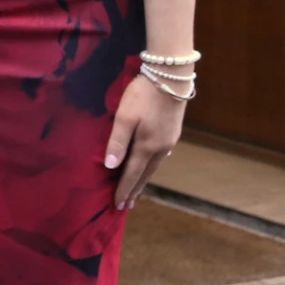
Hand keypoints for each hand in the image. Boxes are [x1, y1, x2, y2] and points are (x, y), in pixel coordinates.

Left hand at [105, 74, 187, 209]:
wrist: (171, 78)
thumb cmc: (143, 95)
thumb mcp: (125, 116)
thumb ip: (117, 142)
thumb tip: (111, 167)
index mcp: (147, 147)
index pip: (132, 174)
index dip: (124, 190)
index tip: (117, 205)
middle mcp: (160, 148)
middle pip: (145, 174)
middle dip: (134, 190)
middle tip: (127, 205)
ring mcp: (169, 141)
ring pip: (154, 166)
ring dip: (143, 179)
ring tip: (136, 190)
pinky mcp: (173, 133)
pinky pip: (160, 157)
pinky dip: (151, 166)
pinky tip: (149, 166)